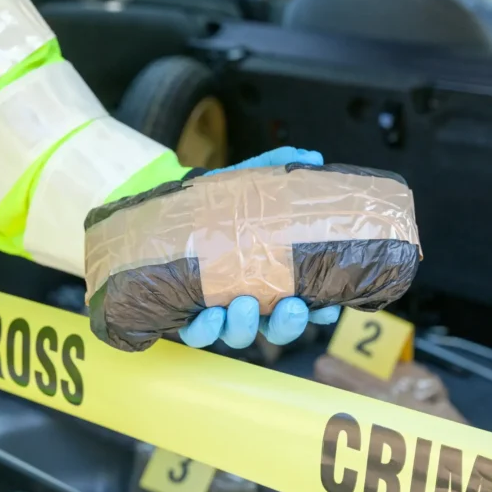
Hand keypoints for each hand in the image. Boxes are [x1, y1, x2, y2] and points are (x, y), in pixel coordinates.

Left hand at [178, 147, 340, 348]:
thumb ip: (274, 170)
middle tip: (290, 307)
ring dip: (245, 326)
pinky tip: (208, 315)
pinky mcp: (188, 316)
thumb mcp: (242, 184)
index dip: (319, 313)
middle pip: (278, 328)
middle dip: (287, 324)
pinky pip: (199, 335)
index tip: (327, 309)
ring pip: (239, 335)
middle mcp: (250, 300)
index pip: (305, 304)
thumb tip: (310, 156)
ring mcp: (220, 312)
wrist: (164, 214)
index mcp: (271, 278)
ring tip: (242, 305)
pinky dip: (205, 329)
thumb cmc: (212, 206)